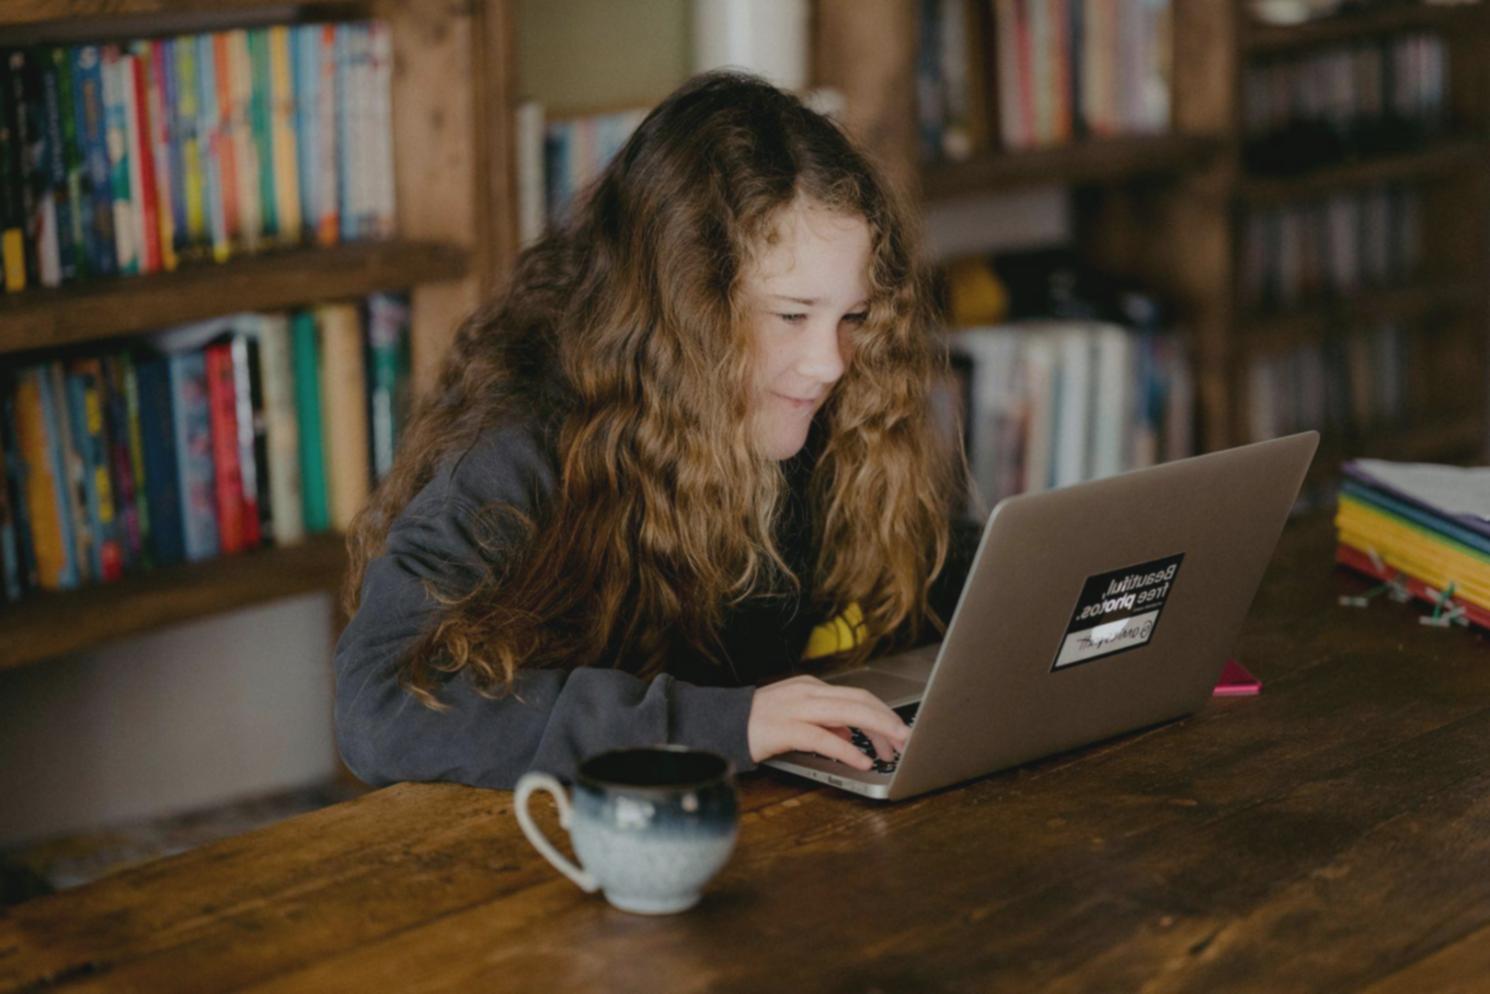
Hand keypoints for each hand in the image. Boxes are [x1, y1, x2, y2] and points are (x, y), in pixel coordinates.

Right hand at [747, 675, 909, 771]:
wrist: (722, 724)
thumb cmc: (759, 723)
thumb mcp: (797, 718)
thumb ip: (825, 723)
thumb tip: (851, 734)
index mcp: (812, 688)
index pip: (858, 696)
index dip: (883, 715)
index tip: (899, 733)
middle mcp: (808, 693)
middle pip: (860, 701)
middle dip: (888, 720)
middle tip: (907, 739)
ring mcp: (797, 708)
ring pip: (848, 713)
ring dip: (877, 730)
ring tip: (893, 747)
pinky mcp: (786, 728)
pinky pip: (824, 737)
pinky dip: (847, 749)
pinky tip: (861, 760)